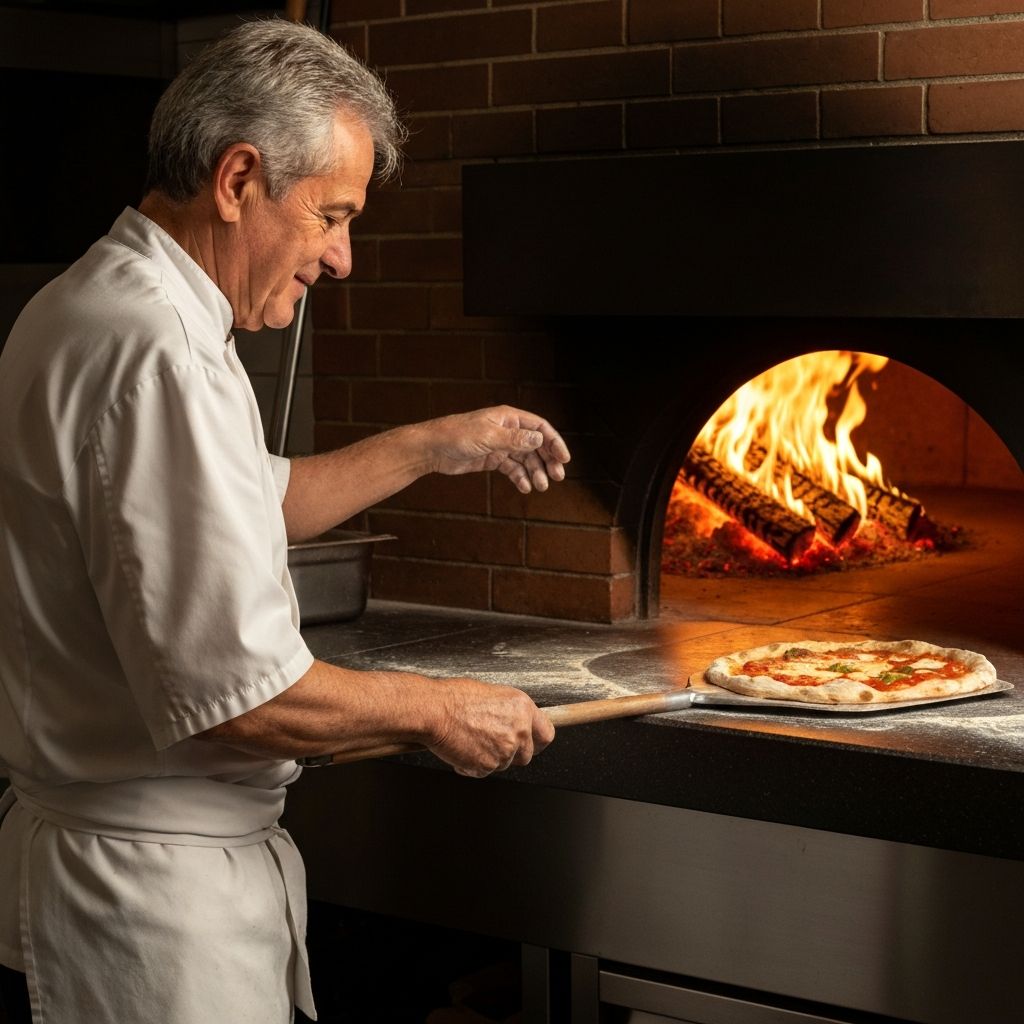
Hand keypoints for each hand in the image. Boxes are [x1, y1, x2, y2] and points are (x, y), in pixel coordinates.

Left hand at [425, 406, 570, 493]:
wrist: (432, 448)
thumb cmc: (457, 436)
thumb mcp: (488, 437)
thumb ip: (515, 439)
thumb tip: (539, 439)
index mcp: (508, 418)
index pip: (539, 428)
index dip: (554, 442)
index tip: (564, 459)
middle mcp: (507, 430)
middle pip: (535, 445)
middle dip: (547, 460)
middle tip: (557, 477)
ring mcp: (500, 445)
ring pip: (525, 459)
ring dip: (535, 472)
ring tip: (540, 487)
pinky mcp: (492, 459)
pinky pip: (512, 468)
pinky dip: (520, 477)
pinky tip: (525, 487)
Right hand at [427, 677, 555, 777]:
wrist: (434, 710)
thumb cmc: (455, 698)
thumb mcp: (492, 695)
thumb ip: (510, 712)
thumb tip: (514, 722)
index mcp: (522, 707)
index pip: (546, 733)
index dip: (536, 742)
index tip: (531, 744)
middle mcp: (519, 728)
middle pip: (526, 755)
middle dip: (510, 754)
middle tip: (490, 743)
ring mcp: (505, 749)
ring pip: (504, 764)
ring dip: (489, 758)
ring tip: (471, 740)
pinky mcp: (489, 765)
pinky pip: (484, 772)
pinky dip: (472, 766)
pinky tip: (462, 749)